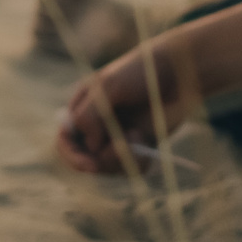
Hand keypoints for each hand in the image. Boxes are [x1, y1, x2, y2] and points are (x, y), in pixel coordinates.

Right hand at [52, 44, 176, 174]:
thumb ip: (89, 115)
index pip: (65, 142)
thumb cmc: (139, 72)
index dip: (72, 157)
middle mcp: (97, 127)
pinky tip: (147, 142)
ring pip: (109, 167)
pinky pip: (132, 169)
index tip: (89, 166)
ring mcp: (118, 138)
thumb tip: (90, 146)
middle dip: (102, 160)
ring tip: (138, 133)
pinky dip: (138, 161)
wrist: (176, 73)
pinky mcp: (139, 147)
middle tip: (121, 148)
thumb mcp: (107, 87)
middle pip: (86, 160)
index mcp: (82, 110)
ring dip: (123, 156)